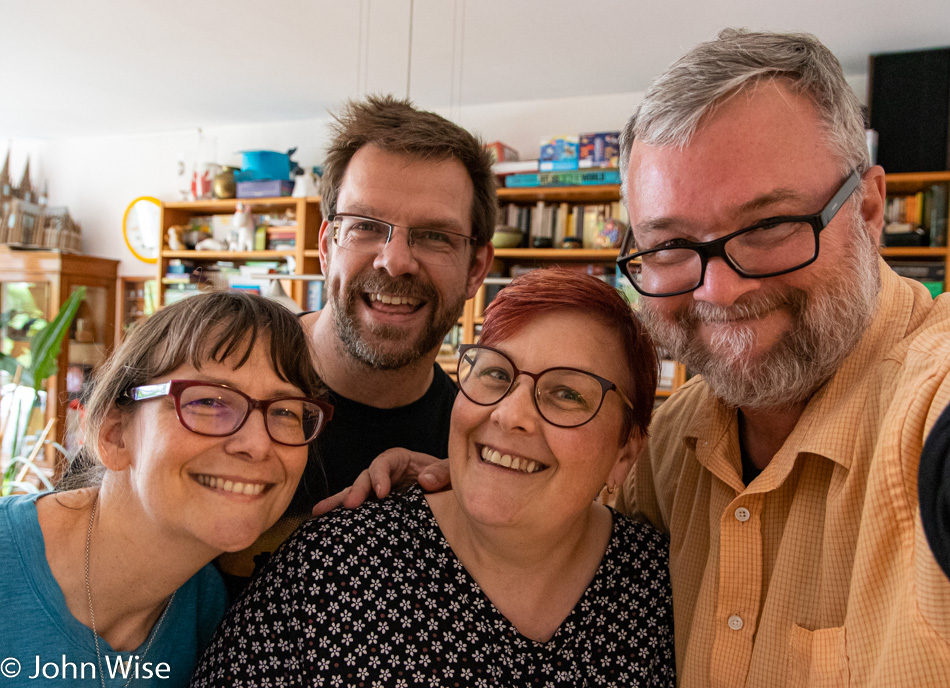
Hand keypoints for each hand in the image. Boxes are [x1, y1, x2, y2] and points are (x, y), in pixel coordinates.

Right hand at [311, 448, 449, 516]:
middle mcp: (386, 475)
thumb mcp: (452, 472)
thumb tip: (424, 480)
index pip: (385, 462)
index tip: (381, 493)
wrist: (453, 497)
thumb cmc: (453, 479)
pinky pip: (361, 512)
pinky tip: (325, 524)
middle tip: (350, 505)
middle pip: (366, 477)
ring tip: (319, 512)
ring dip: (340, 502)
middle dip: (357, 490)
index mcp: (402, 460)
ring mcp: (380, 492)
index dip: (380, 475)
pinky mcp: (378, 510)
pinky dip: (344, 517)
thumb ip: (442, 472)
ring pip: (356, 494)